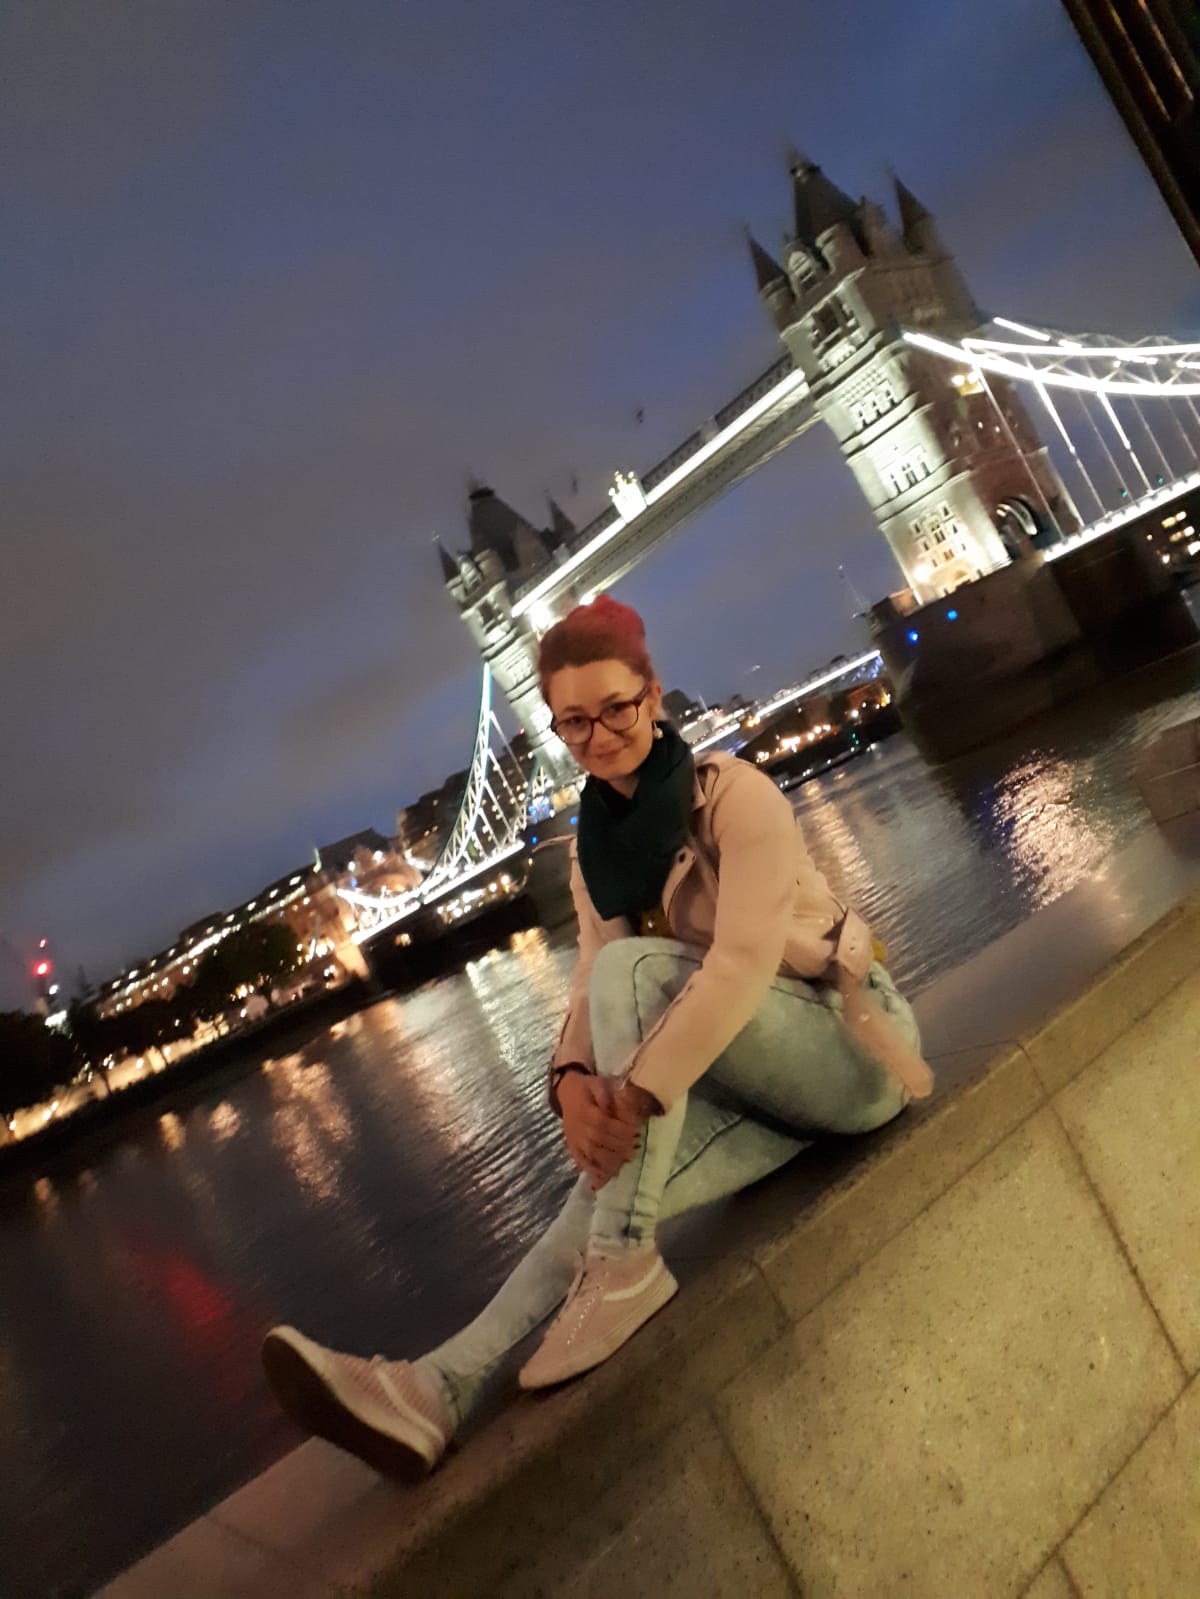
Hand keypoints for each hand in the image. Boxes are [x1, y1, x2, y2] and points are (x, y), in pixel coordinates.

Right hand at [559, 1073, 642, 1188]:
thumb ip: (605, 1094)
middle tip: (635, 1146)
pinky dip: (592, 1170)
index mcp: (585, 1111)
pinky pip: (581, 1160)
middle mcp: (579, 1127)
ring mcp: (575, 1139)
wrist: (566, 1091)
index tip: (635, 1131)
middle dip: (619, 1145)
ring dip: (610, 1159)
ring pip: (591, 1153)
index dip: (620, 1129)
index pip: (604, 1123)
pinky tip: (604, 1175)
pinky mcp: (572, 1146)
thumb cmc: (586, 1088)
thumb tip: (611, 1106)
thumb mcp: (596, 1083)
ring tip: (625, 1160)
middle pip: (600, 1140)